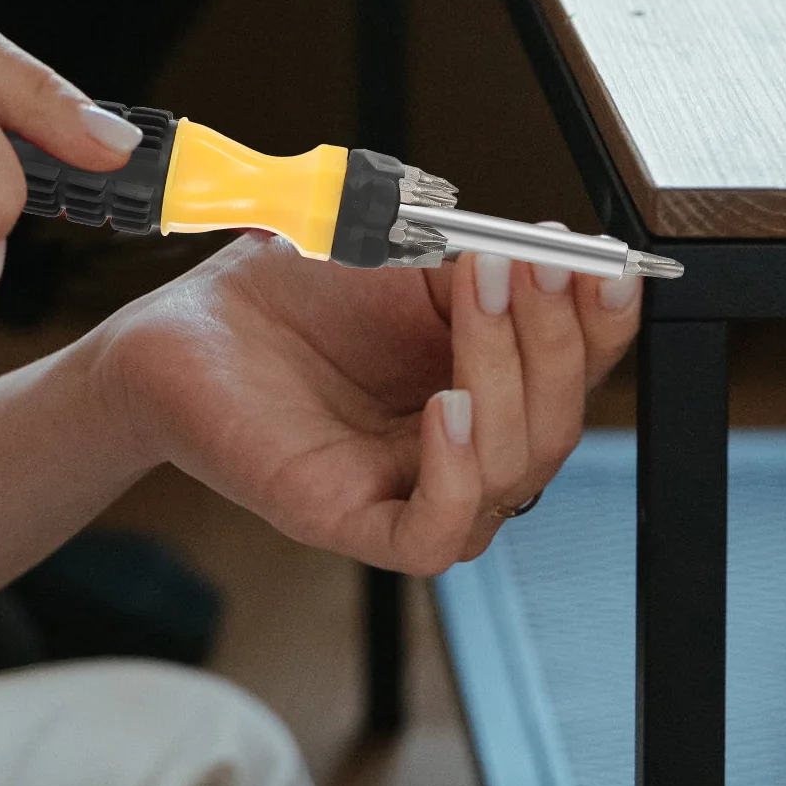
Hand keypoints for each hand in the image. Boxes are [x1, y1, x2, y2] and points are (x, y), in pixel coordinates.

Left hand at [96, 234, 640, 574]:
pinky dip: (459, 475)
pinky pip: (436, 531)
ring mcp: (408, 487)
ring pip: (510, 470)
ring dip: (508, 375)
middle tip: (525, 265)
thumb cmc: (279, 296)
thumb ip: (472, 265)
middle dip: (554, 337)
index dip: (601, 323)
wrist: (182, 329)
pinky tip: (450, 409)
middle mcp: (458, 445)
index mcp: (480, 380)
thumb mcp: (390, 260)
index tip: (602, 264)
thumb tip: (555, 253)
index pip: (573, 369)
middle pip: (556, 422)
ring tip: (480, 298)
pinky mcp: (350, 520)